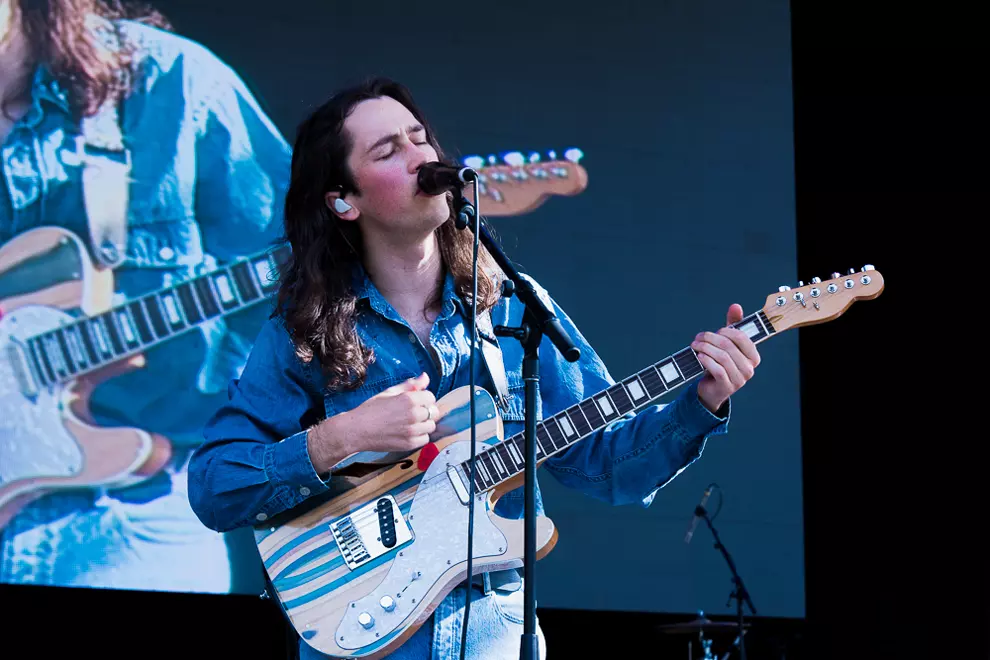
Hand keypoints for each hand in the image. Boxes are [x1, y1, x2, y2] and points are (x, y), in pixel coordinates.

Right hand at [308, 372, 441, 472]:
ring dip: (424, 424)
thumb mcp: (390, 392)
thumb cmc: (370, 409)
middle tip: (414, 413)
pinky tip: (408, 432)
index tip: (416, 401)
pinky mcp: (409, 444)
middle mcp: (413, 415)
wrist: (357, 430)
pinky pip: (425, 439)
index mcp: (409, 399)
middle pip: (434, 412)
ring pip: (431, 426)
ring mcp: (412, 431)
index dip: (424, 398)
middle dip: (426, 411)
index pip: (431, 397)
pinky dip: (419, 436)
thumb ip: (410, 385)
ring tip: (410, 423)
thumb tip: (425, 377)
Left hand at [691, 304, 760, 413]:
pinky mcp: (727, 387)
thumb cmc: (720, 363)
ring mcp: (739, 379)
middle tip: (698, 338)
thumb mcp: (727, 344)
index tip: (714, 331)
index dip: (726, 331)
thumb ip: (733, 325)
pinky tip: (699, 356)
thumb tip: (736, 306)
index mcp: (753, 356)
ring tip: (695, 345)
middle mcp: (749, 368)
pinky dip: (706, 360)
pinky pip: (718, 370)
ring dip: (705, 348)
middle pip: (728, 345)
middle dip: (710, 338)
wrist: (711, 389)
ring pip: (722, 357)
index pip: (742, 337)